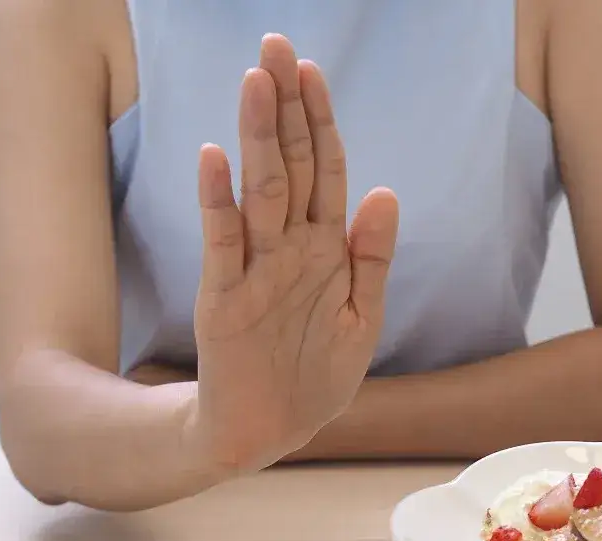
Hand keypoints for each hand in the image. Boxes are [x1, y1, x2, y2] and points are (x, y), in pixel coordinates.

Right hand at [186, 34, 398, 471]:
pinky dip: (218, 203)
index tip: (310, 70)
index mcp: (325, 250)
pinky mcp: (223, 300)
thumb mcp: (360, 319)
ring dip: (256, 138)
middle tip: (274, 47)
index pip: (323, 171)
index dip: (319, 122)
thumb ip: (372, 258)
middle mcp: (288, 250)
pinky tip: (215, 159)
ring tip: (254, 83)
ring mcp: (254, 271)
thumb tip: (386, 192)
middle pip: (287, 166)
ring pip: (258, 193)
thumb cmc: (316, 374)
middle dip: (283, 108)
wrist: (271, 431)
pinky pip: (222, 245)